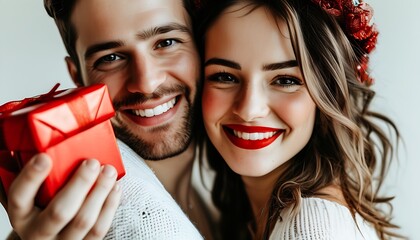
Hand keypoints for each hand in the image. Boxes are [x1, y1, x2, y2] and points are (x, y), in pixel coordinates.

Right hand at [6, 153, 121, 239]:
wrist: (48, 238)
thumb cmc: (42, 208)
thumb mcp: (32, 194)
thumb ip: (35, 175)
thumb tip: (42, 142)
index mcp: (21, 214)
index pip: (19, 197)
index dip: (31, 177)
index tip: (45, 157)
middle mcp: (37, 232)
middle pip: (60, 212)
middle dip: (80, 184)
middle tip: (92, 163)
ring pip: (84, 221)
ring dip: (100, 192)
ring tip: (108, 171)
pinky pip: (99, 229)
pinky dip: (110, 206)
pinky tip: (114, 188)